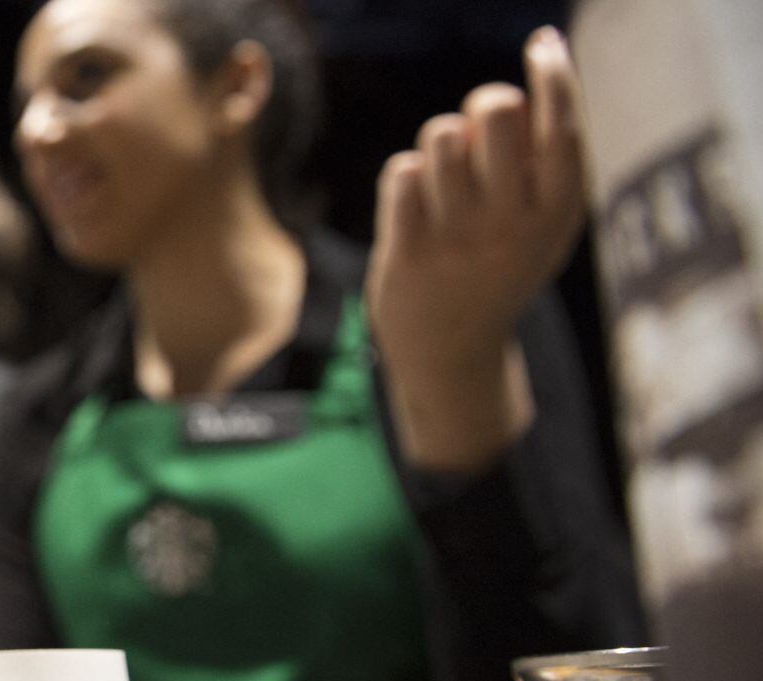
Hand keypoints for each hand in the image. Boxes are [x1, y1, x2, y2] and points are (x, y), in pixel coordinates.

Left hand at [365, 26, 585, 474]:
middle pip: (494, 110)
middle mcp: (512, 224)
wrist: (451, 351)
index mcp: (556, 213)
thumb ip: (548, 164)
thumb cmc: (500, 268)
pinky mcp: (409, 252)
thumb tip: (530, 83)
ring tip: (445, 185)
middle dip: (480, 108)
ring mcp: (457, 239)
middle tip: (478, 137)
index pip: (563, 124)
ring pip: (440, 137)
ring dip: (438, 148)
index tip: (542, 44)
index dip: (554, 74)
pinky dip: (405, 179)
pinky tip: (416, 209)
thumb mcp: (544, 226)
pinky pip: (402, 172)